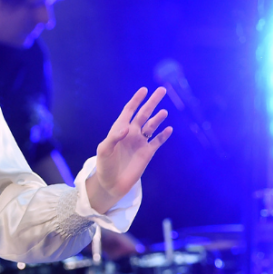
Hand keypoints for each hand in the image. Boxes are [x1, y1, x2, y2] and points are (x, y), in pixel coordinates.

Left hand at [86, 87, 171, 213]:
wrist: (111, 184)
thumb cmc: (104, 166)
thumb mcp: (104, 151)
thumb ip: (114, 138)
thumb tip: (127, 128)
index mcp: (119, 129)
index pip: (129, 111)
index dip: (136, 100)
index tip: (144, 90)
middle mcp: (131, 133)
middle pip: (143, 114)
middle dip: (152, 102)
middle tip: (162, 90)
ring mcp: (140, 143)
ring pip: (151, 126)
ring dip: (158, 118)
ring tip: (164, 111)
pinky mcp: (147, 153)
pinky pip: (157, 141)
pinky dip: (163, 135)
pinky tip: (169, 129)